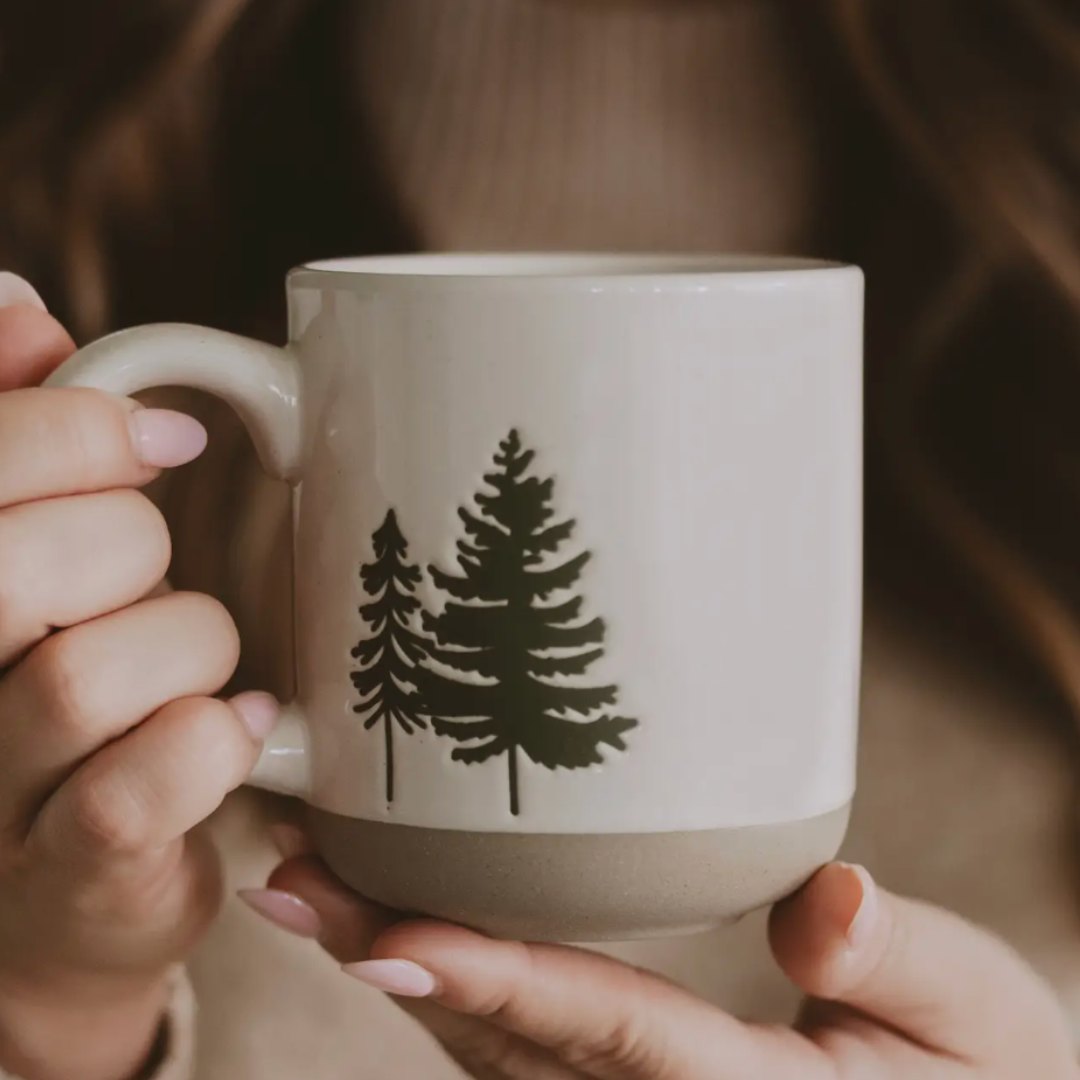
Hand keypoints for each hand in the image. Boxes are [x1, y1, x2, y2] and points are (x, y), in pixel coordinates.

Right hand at [0, 275, 274, 1079]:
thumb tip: (11, 299)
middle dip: (129, 542)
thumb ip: (22, 434)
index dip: (78, 430)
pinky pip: (132, 798)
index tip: (175, 439)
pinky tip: (238, 728)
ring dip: (185, 645)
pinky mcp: (68, 885)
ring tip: (202, 667)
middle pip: (8, 566)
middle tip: (159, 572)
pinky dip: (209, 745)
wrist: (68, 884)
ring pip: (80, 678)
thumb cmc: (66, 689)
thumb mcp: (41, 551)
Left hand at [249, 842, 1077, 1078]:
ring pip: (494, 1045)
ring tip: (313, 882)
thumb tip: (825, 903)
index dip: (494, 981)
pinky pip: (522, 1042)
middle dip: (393, 956)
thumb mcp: (984, 1020)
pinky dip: (449, 976)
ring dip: (399, 960)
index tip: (385, 935)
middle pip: (508, 1039)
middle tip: (295, 877)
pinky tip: (399, 916)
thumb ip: (908, 962)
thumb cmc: (988, 1077)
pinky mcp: (634, 1079)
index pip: (603, 1028)